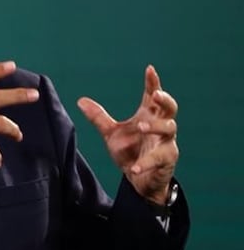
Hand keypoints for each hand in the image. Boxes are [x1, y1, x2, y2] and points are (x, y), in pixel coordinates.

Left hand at [77, 65, 178, 203]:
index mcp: (148, 115)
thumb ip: (99, 118)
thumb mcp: (111, 134)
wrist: (139, 180)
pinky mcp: (167, 160)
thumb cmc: (130, 152)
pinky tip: (134, 168)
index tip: (149, 69)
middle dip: (165, 100)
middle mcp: (161, 126)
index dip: (153, 82)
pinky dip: (146, 163)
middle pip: (170, 108)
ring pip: (169, 129)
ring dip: (155, 126)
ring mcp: (166, 143)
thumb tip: (80, 100)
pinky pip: (159, 159)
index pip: (152, 95)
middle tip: (155, 94)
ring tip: (140, 126)